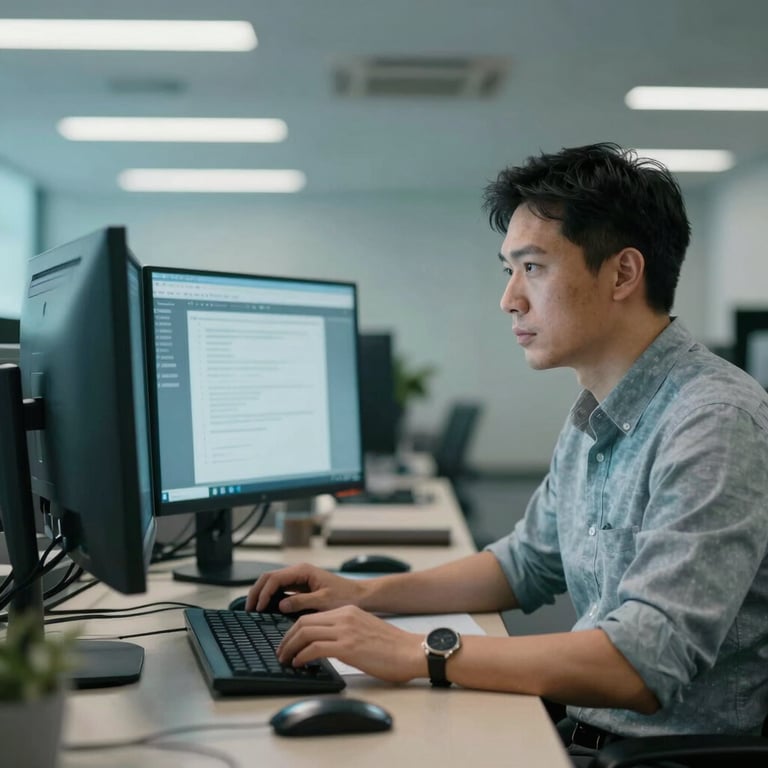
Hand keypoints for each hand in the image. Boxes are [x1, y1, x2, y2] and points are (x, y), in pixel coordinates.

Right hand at [245, 563, 366, 613]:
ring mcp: (299, 580)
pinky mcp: (301, 589)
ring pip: (273, 584)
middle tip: (249, 610)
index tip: (258, 609)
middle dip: (257, 592)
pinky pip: (281, 591)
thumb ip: (301, 602)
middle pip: (269, 578)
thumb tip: (280, 605)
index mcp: (303, 571)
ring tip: (254, 611)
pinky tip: (267, 610)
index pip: (274, 578)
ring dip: (262, 595)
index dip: (264, 593)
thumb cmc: (346, 596)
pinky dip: (271, 599)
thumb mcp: (324, 600)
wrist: (360, 596)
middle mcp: (299, 572)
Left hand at [277, 605, 425, 682]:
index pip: (312, 616)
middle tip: (281, 652)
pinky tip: (300, 664)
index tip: (288, 643)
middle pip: (303, 622)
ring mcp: (346, 630)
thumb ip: (346, 632)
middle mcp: (344, 616)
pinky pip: (315, 648)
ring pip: (304, 632)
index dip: (294, 630)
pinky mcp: (348, 646)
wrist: (413, 651)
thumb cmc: (393, 648)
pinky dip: (302, 656)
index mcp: (348, 611)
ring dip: (289, 647)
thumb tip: (327, 646)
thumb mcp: (365, 630)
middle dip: (287, 638)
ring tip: (286, 660)